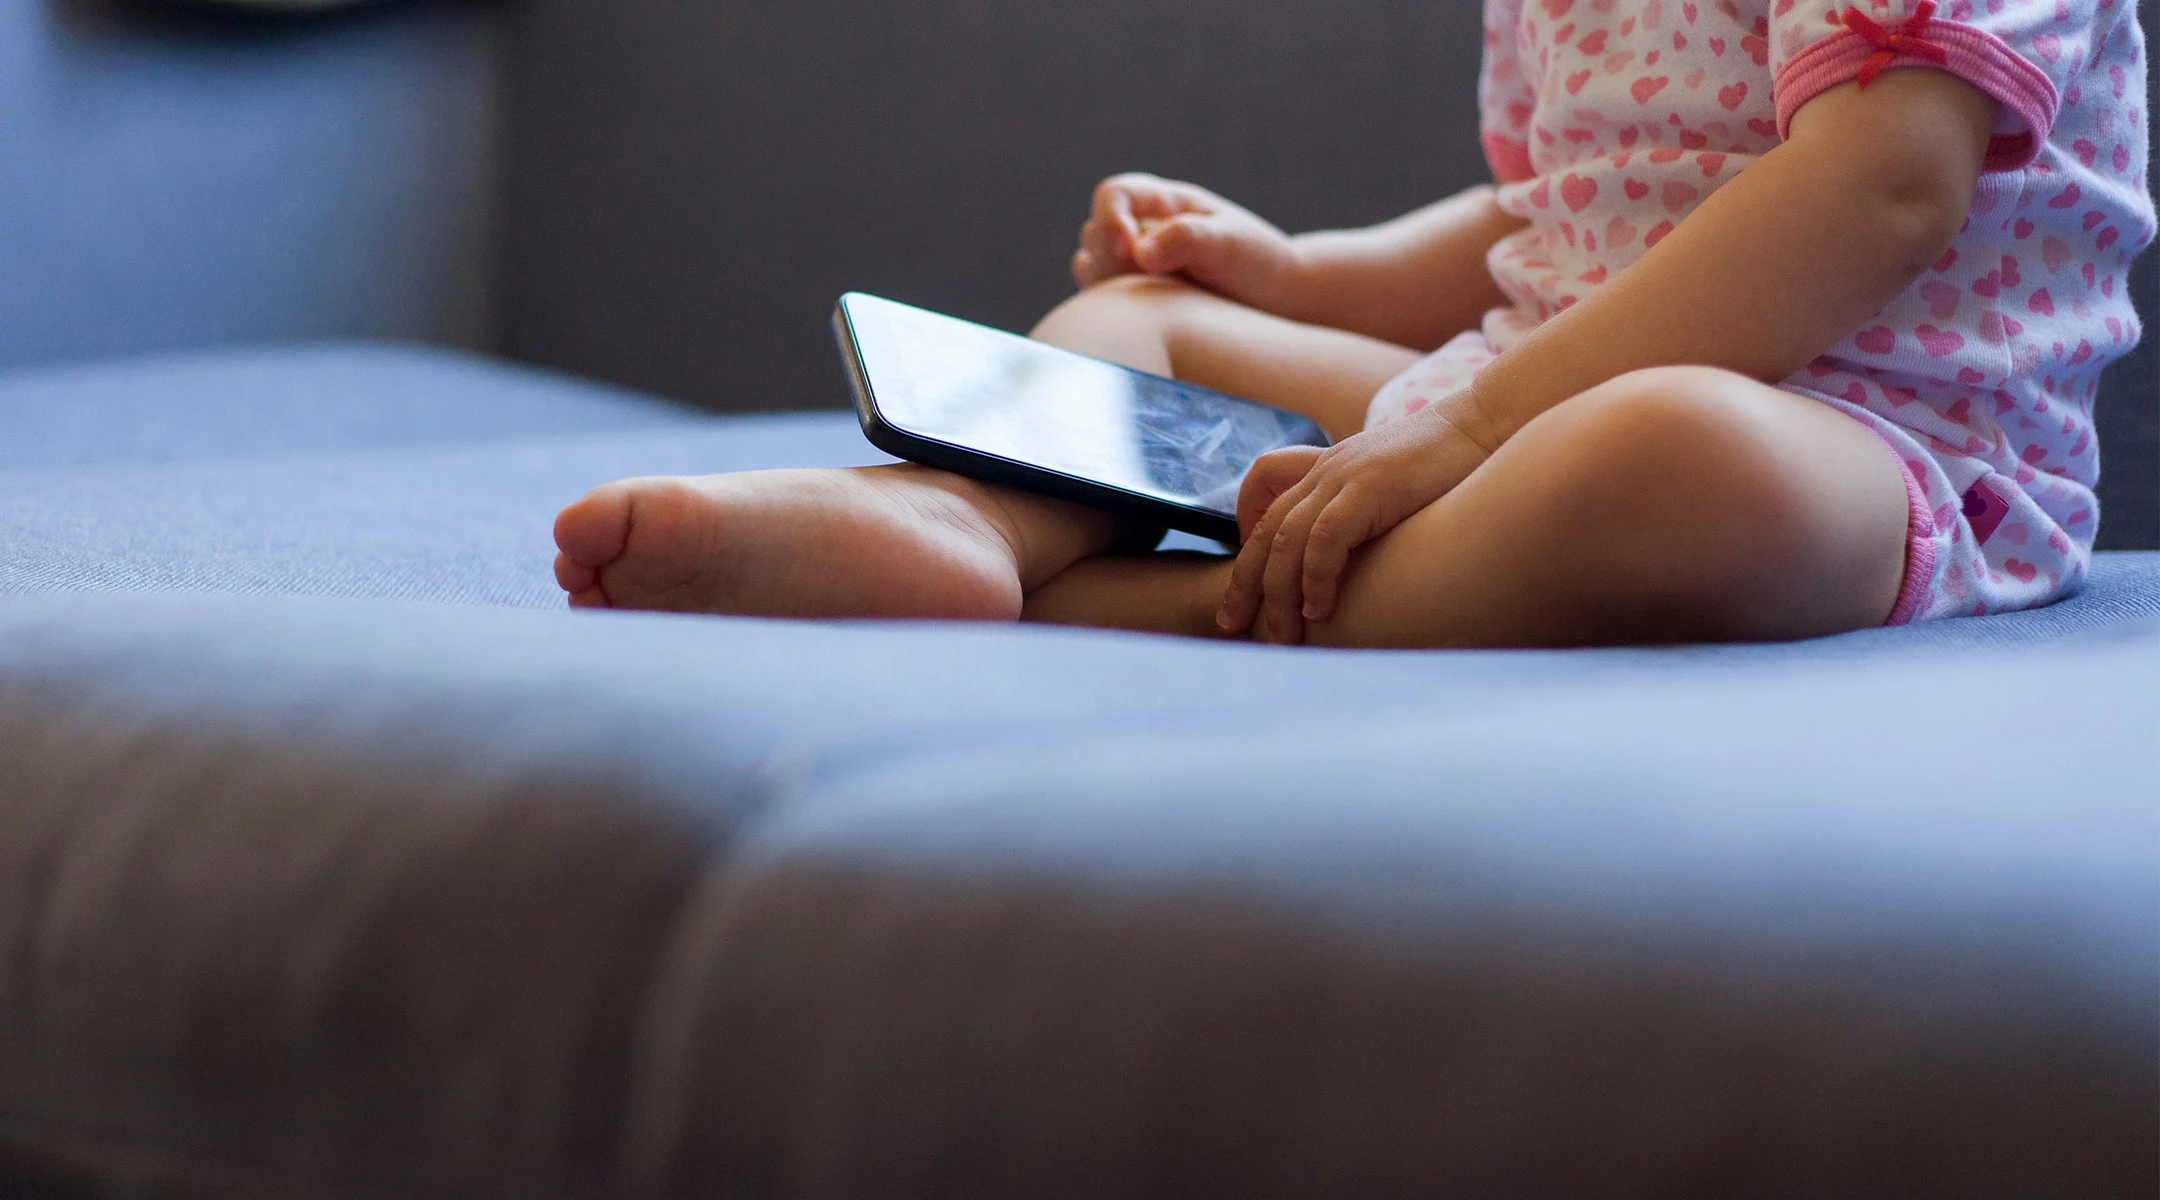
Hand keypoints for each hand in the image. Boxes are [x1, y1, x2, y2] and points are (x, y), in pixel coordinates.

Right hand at [1072, 173, 1302, 309]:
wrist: (1273, 302)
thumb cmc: (1256, 263)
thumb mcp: (1229, 243)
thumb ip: (1187, 239)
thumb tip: (1139, 254)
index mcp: (1164, 202)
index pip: (1114, 194)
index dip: (1111, 218)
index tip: (1128, 249)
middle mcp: (1140, 229)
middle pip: (1095, 234)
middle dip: (1113, 258)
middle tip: (1154, 282)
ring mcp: (1131, 264)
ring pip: (1090, 266)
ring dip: (1110, 284)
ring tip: (1159, 299)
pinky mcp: (1130, 297)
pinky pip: (1098, 299)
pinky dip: (1111, 307)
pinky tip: (1147, 319)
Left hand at [1217, 399, 1495, 643]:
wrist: (1488, 426)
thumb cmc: (1451, 465)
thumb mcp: (1395, 486)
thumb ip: (1368, 513)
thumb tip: (1363, 558)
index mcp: (1330, 467)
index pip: (1264, 488)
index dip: (1245, 528)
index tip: (1249, 568)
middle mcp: (1327, 470)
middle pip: (1265, 530)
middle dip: (1244, 583)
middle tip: (1230, 625)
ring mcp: (1345, 476)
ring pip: (1286, 541)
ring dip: (1279, 595)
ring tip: (1282, 635)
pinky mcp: (1370, 487)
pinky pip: (1325, 539)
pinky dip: (1317, 578)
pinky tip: (1321, 610)